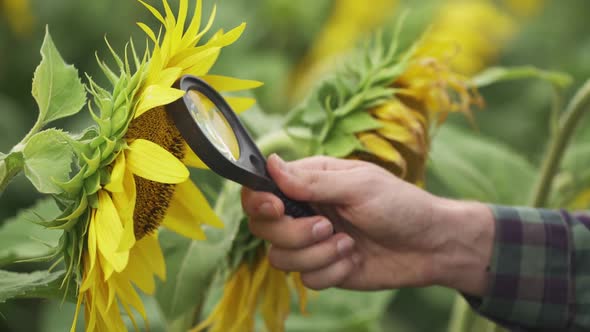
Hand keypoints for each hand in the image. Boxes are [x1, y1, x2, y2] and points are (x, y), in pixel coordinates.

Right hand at [241, 155, 494, 294]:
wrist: (430, 246)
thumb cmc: (400, 205)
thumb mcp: (359, 185)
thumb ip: (313, 181)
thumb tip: (270, 164)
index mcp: (309, 182)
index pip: (262, 189)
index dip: (259, 200)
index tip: (276, 207)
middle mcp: (305, 210)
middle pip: (264, 227)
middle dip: (293, 232)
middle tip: (328, 226)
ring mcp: (312, 242)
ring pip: (280, 257)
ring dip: (316, 254)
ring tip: (348, 244)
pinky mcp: (324, 268)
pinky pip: (306, 279)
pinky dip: (332, 271)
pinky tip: (354, 260)